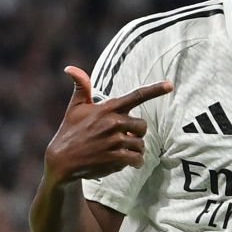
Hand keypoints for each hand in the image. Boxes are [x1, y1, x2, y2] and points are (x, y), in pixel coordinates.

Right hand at [43, 67, 171, 183]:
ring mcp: (114, 141)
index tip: (170, 85)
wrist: (61, 161)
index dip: (155, 90)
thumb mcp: (75, 108)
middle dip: (137, 134)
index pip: (136, 96)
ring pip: (140, 144)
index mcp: (107, 108)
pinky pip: (136, 159)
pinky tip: (127, 163)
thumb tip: (71, 68)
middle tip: (126, 138)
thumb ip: (81, 88)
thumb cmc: (70, 132)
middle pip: (143, 126)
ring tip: (124, 153)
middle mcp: (113, 122)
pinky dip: (135, 162)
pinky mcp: (115, 158)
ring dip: (136, 150)